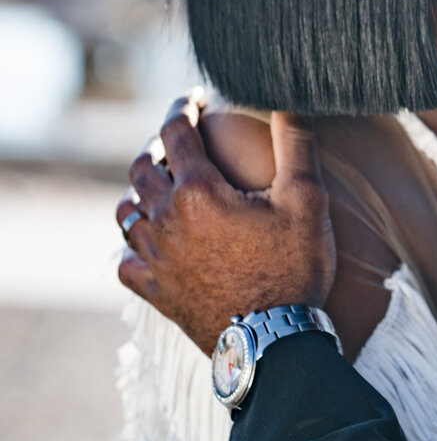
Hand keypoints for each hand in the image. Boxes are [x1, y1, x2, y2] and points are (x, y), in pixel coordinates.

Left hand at [116, 96, 336, 355]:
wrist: (272, 343)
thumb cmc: (293, 270)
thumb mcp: (306, 201)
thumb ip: (295, 144)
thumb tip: (290, 98)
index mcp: (198, 190)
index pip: (176, 131)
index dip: (183, 106)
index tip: (194, 97)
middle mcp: (166, 219)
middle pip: (142, 167)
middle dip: (159, 145)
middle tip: (179, 139)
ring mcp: (155, 258)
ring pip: (126, 211)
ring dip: (140, 192)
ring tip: (160, 186)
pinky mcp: (154, 291)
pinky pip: (125, 260)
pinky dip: (133, 244)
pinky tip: (149, 242)